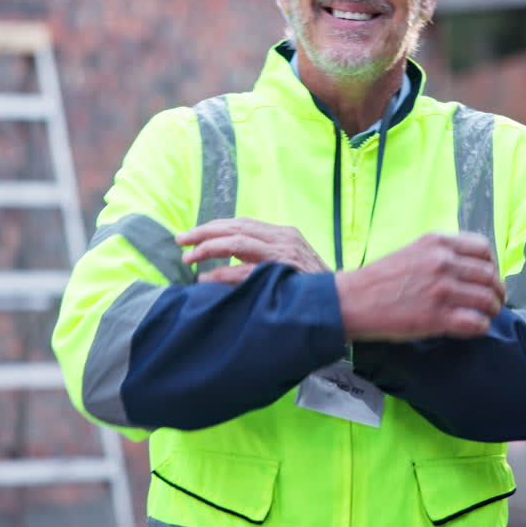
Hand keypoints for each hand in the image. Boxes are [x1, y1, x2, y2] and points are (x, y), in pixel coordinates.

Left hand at [177, 218, 329, 282]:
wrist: (345, 302)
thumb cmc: (314, 288)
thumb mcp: (290, 265)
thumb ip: (265, 259)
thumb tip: (230, 263)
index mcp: (284, 235)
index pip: (242, 224)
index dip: (214, 228)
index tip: (192, 235)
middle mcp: (283, 238)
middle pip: (235, 227)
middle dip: (204, 232)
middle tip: (180, 240)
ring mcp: (283, 254)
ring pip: (237, 242)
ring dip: (209, 248)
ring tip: (188, 256)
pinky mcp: (282, 272)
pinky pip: (245, 270)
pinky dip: (223, 273)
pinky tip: (206, 278)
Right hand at [336, 232, 503, 341]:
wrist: (352, 301)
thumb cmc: (379, 278)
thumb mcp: (412, 250)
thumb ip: (441, 253)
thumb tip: (470, 267)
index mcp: (437, 242)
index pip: (483, 248)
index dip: (491, 264)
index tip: (488, 276)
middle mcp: (443, 262)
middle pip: (490, 275)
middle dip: (497, 291)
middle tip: (494, 301)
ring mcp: (442, 290)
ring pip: (488, 300)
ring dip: (492, 310)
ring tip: (486, 315)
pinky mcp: (438, 317)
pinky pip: (476, 323)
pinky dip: (481, 327)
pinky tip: (473, 327)